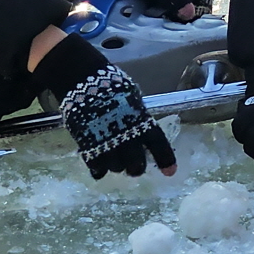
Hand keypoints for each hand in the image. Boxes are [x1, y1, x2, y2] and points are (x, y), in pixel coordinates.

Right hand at [31, 33, 176, 179]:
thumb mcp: (132, 98)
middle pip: (136, 165)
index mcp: (141, 122)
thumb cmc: (110, 85)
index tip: (170, 173)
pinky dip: (99, 168)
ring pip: (116, 168)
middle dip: (135, 168)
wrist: (83, 80)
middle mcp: (127, 136)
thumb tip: (142, 128)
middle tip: (132, 165)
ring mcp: (107, 143)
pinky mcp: (88, 146)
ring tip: (111, 154)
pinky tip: (98, 164)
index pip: (158, 145)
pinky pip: (97, 168)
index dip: (165, 160)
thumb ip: (138, 117)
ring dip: (116, 165)